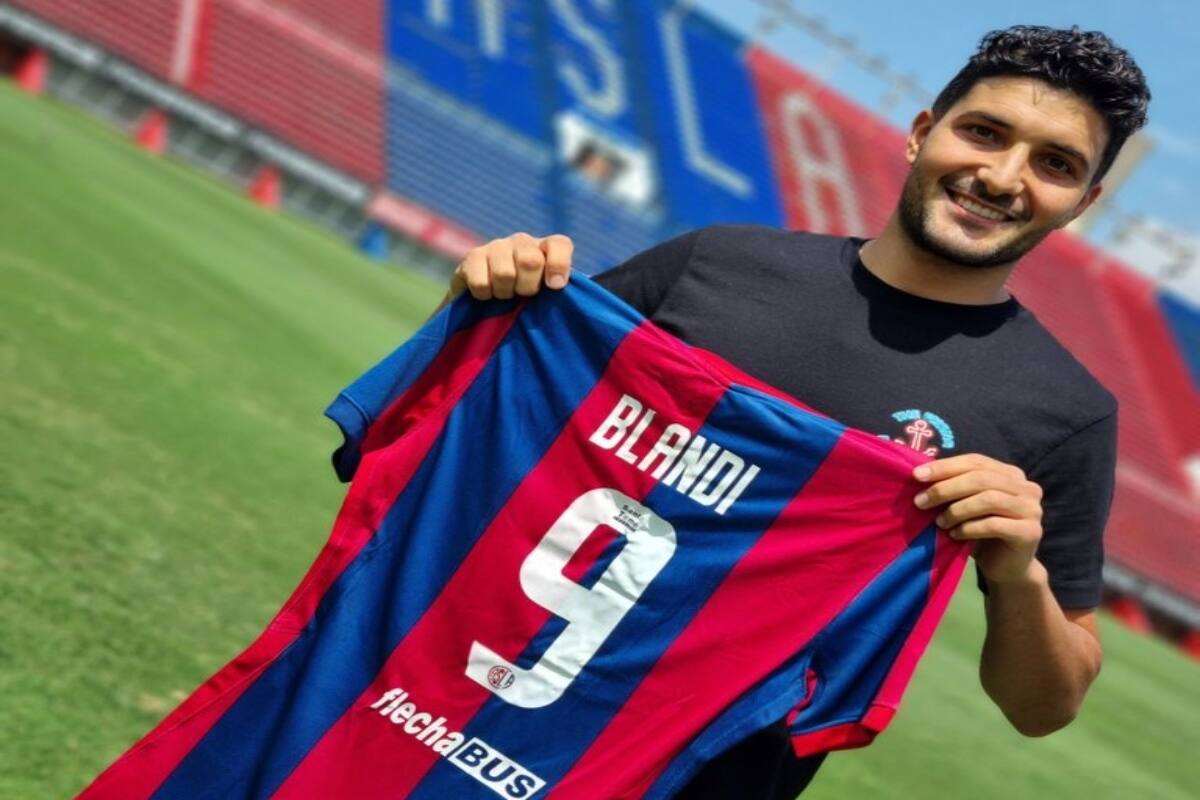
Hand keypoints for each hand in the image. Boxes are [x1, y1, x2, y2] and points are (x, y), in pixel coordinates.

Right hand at [449, 233, 574, 300]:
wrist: (486, 302)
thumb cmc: (526, 299)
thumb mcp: (549, 296)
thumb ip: (561, 291)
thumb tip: (572, 291)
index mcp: (546, 248)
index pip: (559, 245)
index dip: (558, 265)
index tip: (554, 286)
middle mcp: (522, 241)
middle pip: (530, 261)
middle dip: (528, 287)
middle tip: (524, 295)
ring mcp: (496, 246)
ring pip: (504, 273)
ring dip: (505, 293)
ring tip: (505, 295)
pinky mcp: (472, 256)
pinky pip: (481, 282)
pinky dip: (485, 296)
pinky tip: (487, 294)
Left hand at [912, 454, 1044, 584]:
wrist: (1006, 568)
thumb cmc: (981, 532)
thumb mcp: (966, 504)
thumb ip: (954, 487)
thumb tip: (920, 474)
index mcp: (1011, 474)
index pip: (976, 461)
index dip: (946, 466)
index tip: (916, 475)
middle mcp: (1027, 488)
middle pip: (981, 479)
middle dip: (945, 488)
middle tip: (920, 502)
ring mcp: (1032, 509)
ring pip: (988, 499)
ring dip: (957, 510)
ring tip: (939, 522)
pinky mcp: (1030, 532)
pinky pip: (994, 525)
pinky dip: (969, 528)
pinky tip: (955, 535)